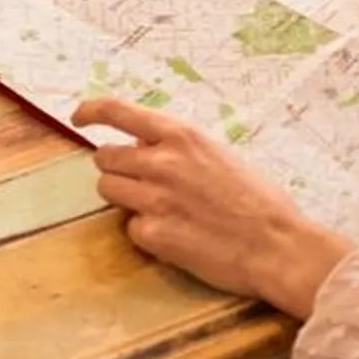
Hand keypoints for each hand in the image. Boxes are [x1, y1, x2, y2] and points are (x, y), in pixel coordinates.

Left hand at [75, 96, 351, 318]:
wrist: (278, 246)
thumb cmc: (260, 201)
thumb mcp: (220, 155)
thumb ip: (181, 149)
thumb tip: (147, 147)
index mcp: (180, 136)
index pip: (118, 111)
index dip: (91, 111)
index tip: (79, 117)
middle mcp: (160, 162)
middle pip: (104, 157)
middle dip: (118, 168)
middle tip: (142, 182)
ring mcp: (153, 199)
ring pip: (108, 190)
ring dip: (125, 198)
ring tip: (162, 209)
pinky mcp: (153, 234)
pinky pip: (131, 228)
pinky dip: (147, 233)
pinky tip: (178, 236)